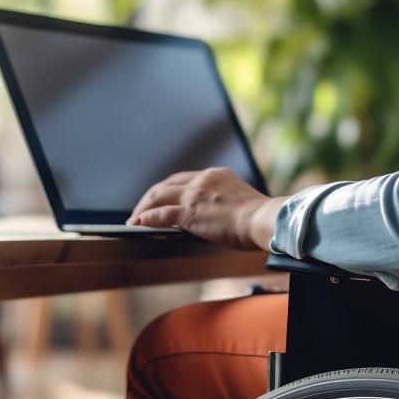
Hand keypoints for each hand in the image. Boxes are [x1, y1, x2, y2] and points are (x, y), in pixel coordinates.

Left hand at [127, 167, 285, 249]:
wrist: (262, 220)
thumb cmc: (258, 217)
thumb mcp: (240, 199)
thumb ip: (223, 200)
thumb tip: (211, 214)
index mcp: (216, 174)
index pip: (184, 179)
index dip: (169, 189)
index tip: (162, 196)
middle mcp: (202, 180)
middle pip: (166, 184)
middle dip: (151, 197)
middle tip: (143, 208)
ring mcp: (194, 195)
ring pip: (159, 196)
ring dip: (144, 208)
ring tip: (135, 217)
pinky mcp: (189, 212)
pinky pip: (161, 214)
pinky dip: (146, 218)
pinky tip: (137, 223)